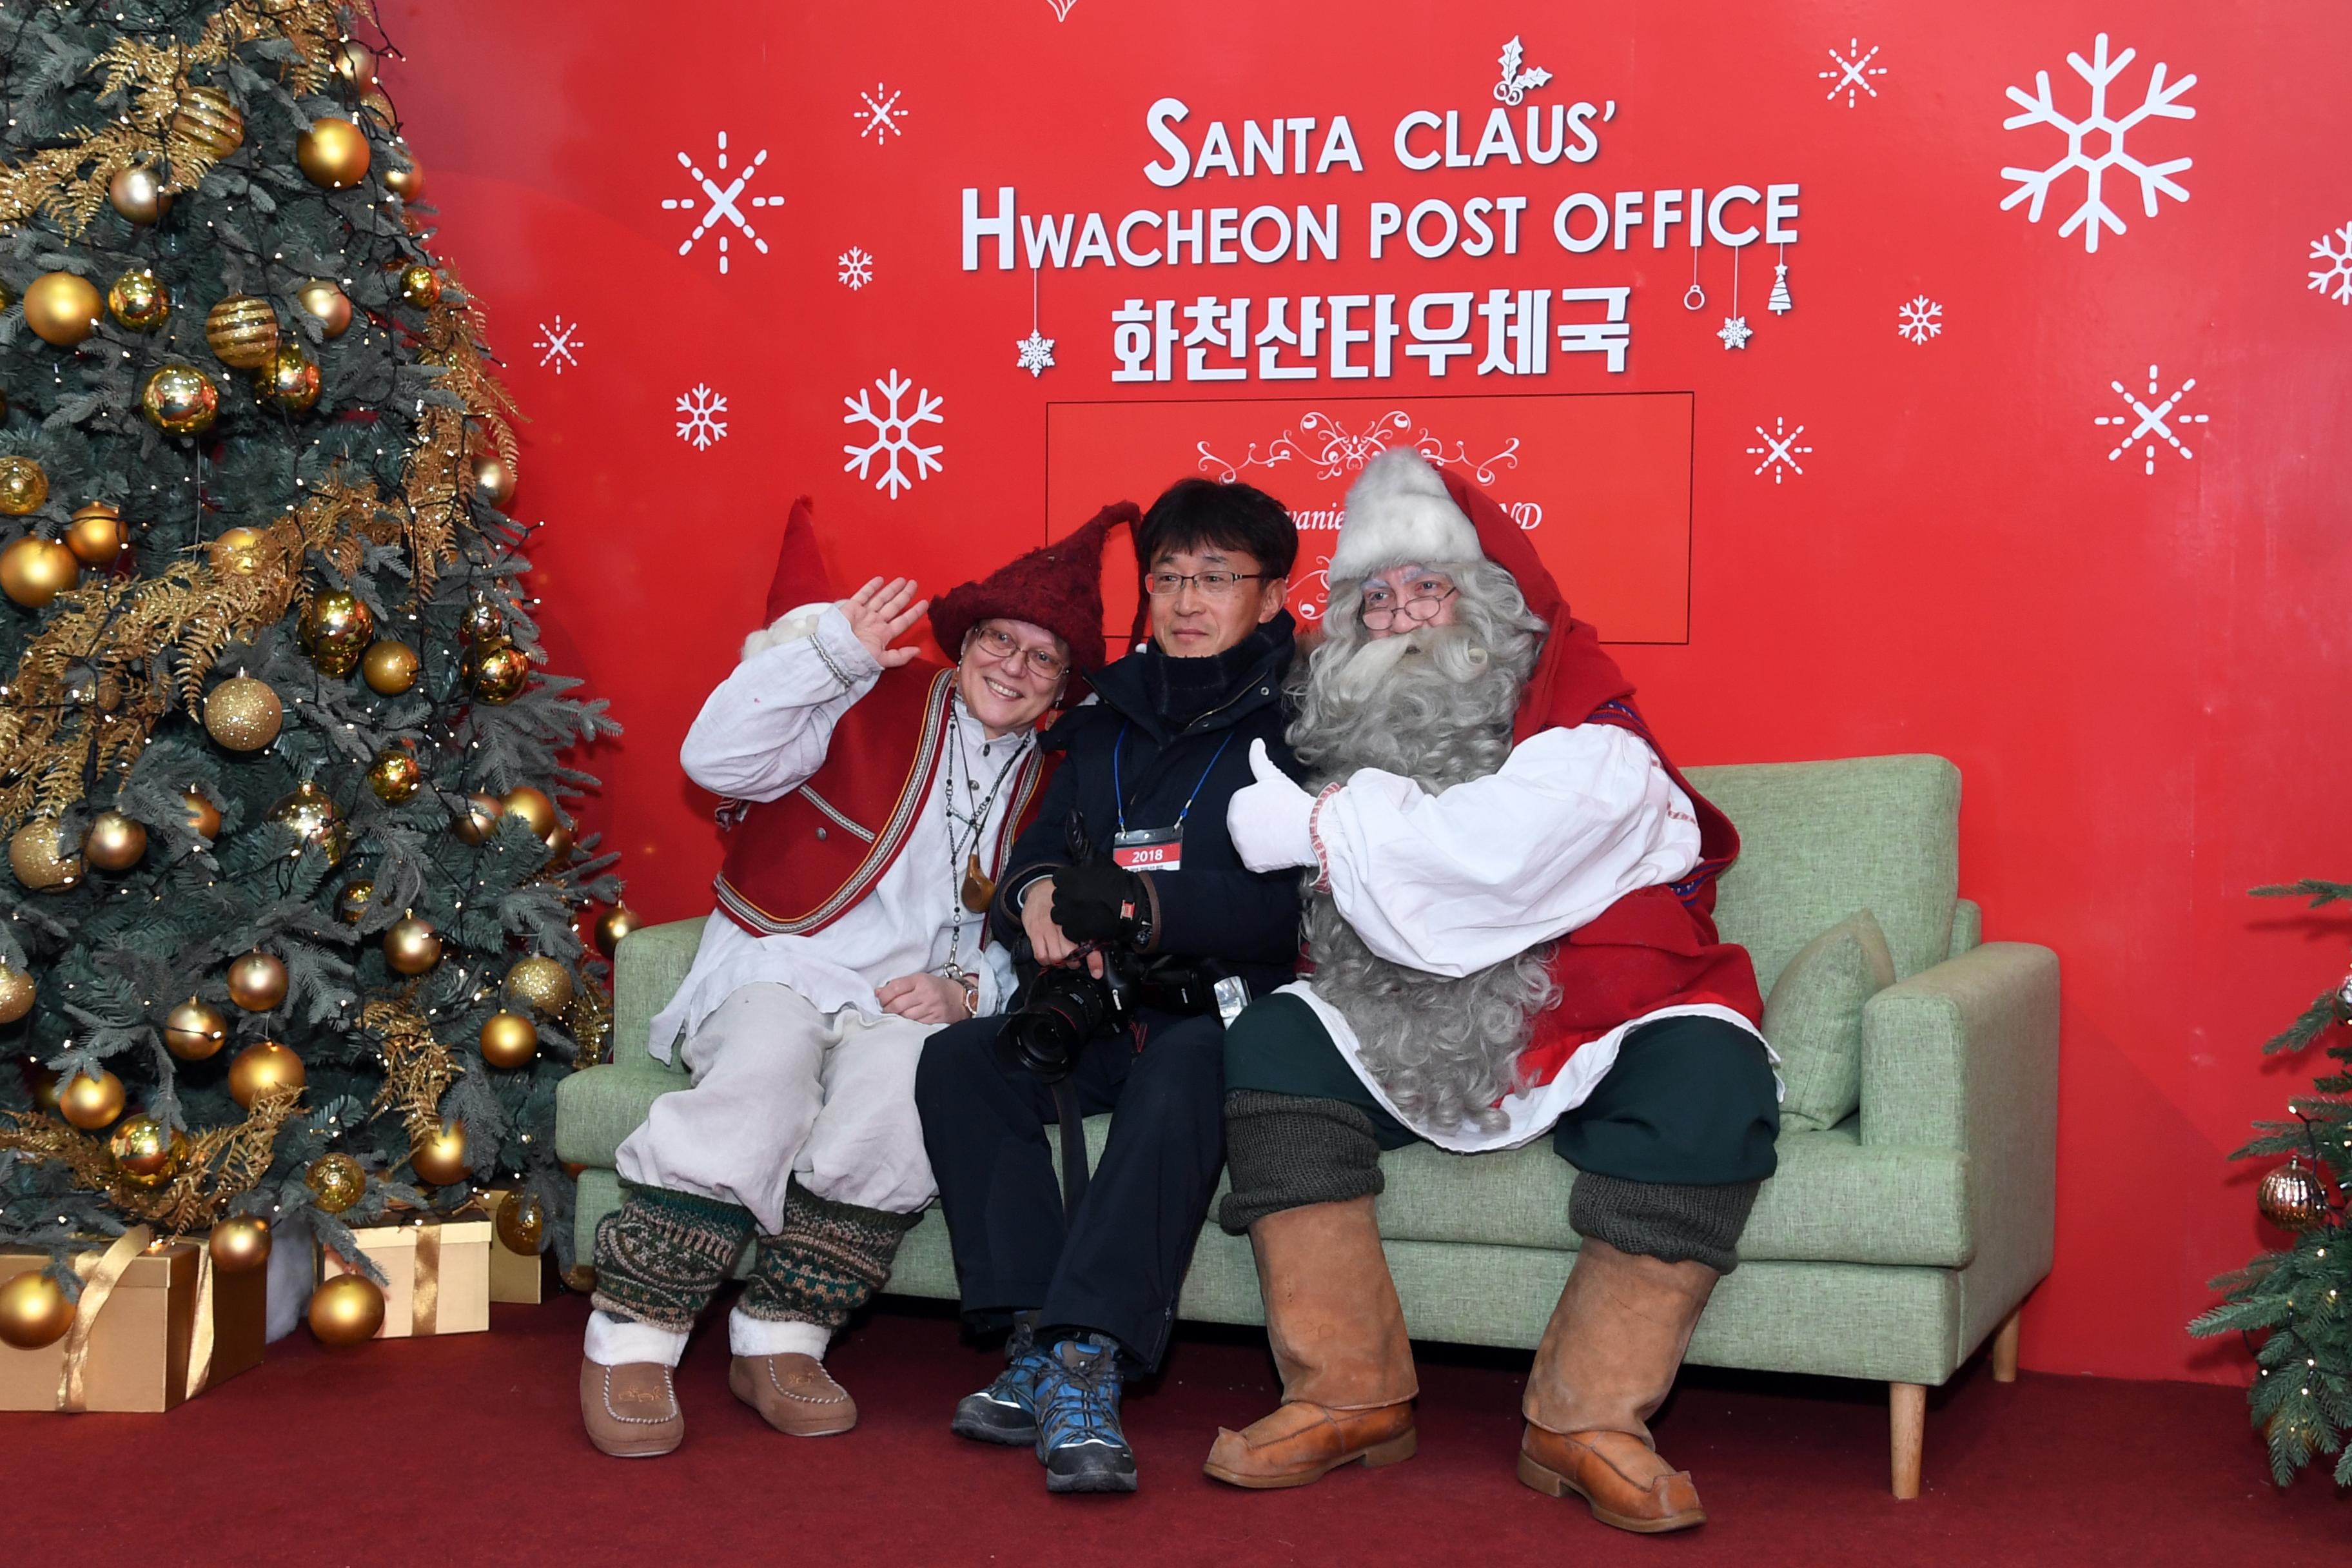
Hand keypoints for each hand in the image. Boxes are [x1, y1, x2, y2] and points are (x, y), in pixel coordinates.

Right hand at [838, 576, 929, 668]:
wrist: (835, 651)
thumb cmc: (858, 657)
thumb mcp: (882, 660)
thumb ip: (900, 656)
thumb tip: (918, 650)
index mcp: (883, 634)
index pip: (903, 621)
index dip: (914, 612)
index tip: (925, 603)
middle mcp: (875, 622)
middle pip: (894, 606)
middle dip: (905, 595)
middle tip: (914, 584)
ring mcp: (864, 614)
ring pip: (881, 598)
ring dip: (892, 589)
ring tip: (903, 580)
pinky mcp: (852, 607)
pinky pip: (863, 594)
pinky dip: (871, 587)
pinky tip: (880, 580)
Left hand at [876, 972, 969, 1023]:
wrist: (960, 998)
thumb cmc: (936, 988)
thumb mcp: (919, 980)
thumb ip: (899, 985)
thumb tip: (878, 993)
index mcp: (920, 980)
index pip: (895, 988)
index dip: (883, 997)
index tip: (881, 1000)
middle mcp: (926, 993)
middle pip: (897, 1005)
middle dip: (887, 1009)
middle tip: (886, 1010)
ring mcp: (931, 1008)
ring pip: (905, 1017)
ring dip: (897, 1018)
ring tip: (896, 1015)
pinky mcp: (935, 1020)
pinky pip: (915, 1025)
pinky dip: (908, 1024)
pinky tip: (907, 1021)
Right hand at [1021, 878, 1106, 977]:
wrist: (1038, 889)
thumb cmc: (1059, 902)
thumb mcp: (1076, 912)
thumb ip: (1089, 930)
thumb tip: (1099, 951)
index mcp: (1078, 918)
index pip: (1088, 942)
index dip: (1094, 960)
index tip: (1097, 971)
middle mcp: (1063, 923)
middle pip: (1070, 953)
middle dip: (1073, 961)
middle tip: (1074, 960)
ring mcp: (1048, 928)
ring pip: (1056, 956)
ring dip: (1059, 962)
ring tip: (1061, 959)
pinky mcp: (1035, 931)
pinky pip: (1040, 955)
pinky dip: (1045, 960)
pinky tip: (1048, 956)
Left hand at [1050, 862, 1144, 944]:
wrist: (1132, 906)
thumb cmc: (1121, 887)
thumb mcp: (1099, 870)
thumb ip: (1083, 872)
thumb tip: (1079, 873)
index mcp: (1071, 878)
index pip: (1058, 879)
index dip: (1066, 883)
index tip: (1072, 886)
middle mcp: (1066, 895)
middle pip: (1057, 897)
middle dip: (1066, 899)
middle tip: (1079, 901)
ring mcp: (1069, 913)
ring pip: (1058, 915)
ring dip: (1067, 915)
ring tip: (1081, 914)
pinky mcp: (1075, 930)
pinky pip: (1068, 930)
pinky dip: (1075, 929)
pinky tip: (1086, 925)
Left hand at [1226, 739, 1317, 872]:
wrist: (1311, 828)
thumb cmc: (1293, 801)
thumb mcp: (1274, 777)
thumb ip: (1259, 759)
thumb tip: (1255, 742)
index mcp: (1236, 800)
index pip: (1244, 806)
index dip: (1261, 808)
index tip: (1275, 809)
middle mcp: (1233, 822)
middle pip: (1243, 825)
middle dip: (1256, 824)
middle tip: (1277, 823)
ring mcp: (1240, 844)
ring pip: (1247, 843)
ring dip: (1259, 841)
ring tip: (1278, 835)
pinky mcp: (1250, 862)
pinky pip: (1253, 860)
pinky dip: (1263, 858)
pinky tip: (1277, 849)